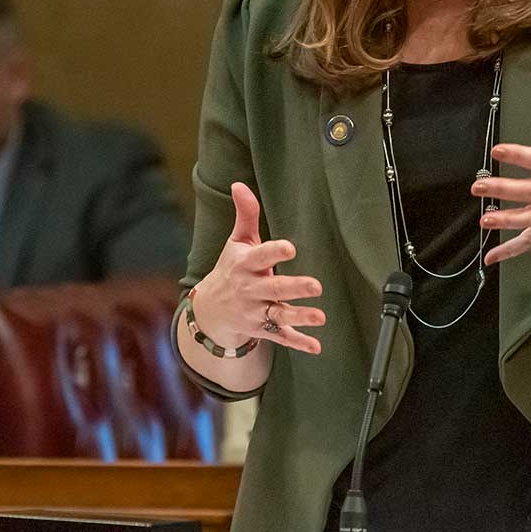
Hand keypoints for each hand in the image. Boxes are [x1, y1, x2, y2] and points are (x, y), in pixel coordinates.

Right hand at [191, 182, 325, 354]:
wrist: (211, 310)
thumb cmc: (231, 269)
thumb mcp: (235, 242)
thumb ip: (244, 215)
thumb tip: (239, 185)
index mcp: (245, 265)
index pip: (259, 257)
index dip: (274, 252)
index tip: (290, 248)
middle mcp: (250, 289)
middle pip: (273, 289)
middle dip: (293, 288)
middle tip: (315, 286)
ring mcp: (256, 311)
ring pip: (279, 315)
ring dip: (299, 317)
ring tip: (319, 316)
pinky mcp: (263, 328)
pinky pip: (281, 337)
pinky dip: (298, 342)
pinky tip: (315, 346)